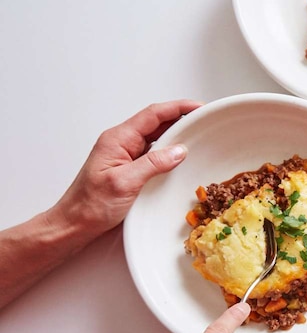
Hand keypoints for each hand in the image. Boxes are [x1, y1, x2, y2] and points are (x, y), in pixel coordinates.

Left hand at [54, 99, 201, 238]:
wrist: (74, 225)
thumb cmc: (91, 205)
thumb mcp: (125, 183)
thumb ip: (153, 164)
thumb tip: (180, 150)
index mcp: (118, 139)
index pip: (153, 115)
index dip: (178, 108)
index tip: (200, 107)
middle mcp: (122, 143)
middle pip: (156, 122)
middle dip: (181, 118)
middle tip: (204, 121)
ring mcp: (125, 155)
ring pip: (156, 137)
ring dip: (176, 134)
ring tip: (198, 135)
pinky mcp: (129, 168)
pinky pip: (153, 153)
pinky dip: (169, 151)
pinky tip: (181, 157)